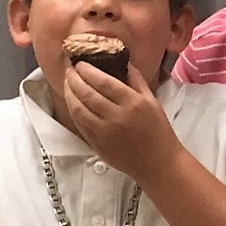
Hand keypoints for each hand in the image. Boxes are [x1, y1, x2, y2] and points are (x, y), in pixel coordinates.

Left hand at [63, 62, 180, 181]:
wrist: (158, 163)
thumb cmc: (158, 132)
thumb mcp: (152, 101)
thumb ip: (136, 80)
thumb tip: (123, 62)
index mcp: (133, 104)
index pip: (103, 81)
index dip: (87, 70)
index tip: (81, 64)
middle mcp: (117, 117)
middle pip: (86, 93)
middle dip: (74, 79)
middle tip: (70, 70)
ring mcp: (104, 133)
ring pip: (78, 109)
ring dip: (69, 94)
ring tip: (68, 84)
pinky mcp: (97, 145)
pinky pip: (80, 124)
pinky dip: (73, 111)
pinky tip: (73, 103)